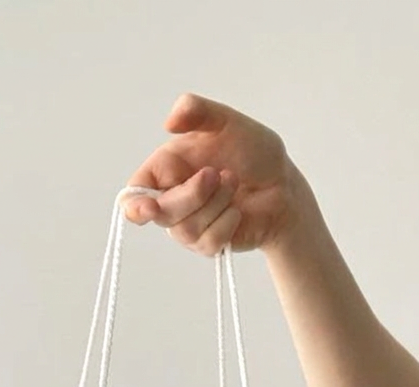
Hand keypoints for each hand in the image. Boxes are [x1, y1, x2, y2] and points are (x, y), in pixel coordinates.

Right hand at [123, 92, 311, 256]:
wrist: (283, 184)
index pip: (135, 194)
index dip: (135, 205)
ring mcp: (189, 225)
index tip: (148, 207)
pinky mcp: (208, 244)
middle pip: (161, 212)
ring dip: (216, 204)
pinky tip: (238, 210)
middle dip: (193, 194)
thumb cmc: (253, 153)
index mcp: (167, 169)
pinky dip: (227, 223)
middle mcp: (172, 199)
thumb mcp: (227, 121)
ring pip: (186, 229)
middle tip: (219, 173)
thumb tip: (168, 122)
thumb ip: (197, 111)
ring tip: (234, 184)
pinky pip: (208, 242)